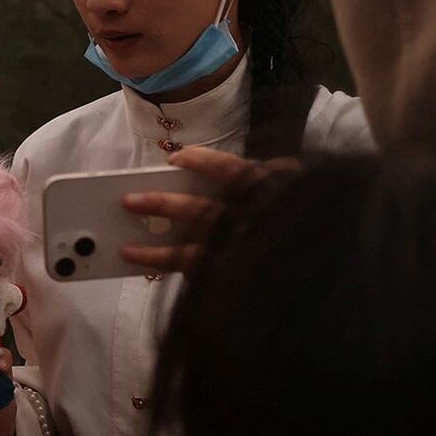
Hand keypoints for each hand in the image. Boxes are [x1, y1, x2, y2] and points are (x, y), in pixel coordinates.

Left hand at [119, 146, 297, 272]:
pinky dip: (165, 267)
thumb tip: (199, 170)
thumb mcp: (284, 191)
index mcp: (265, 197)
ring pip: (192, 251)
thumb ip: (249, 181)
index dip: (203, 163)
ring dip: (155, 251)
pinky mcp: (232, 277)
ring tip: (125, 249)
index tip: (175, 158)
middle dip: (162, 205)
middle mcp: (250, 224)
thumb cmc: (291, 220)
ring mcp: (240, 254)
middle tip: (128, 201)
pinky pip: (194, 273)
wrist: (311, 269)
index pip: (233, 172)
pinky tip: (143, 265)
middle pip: (201, 212)